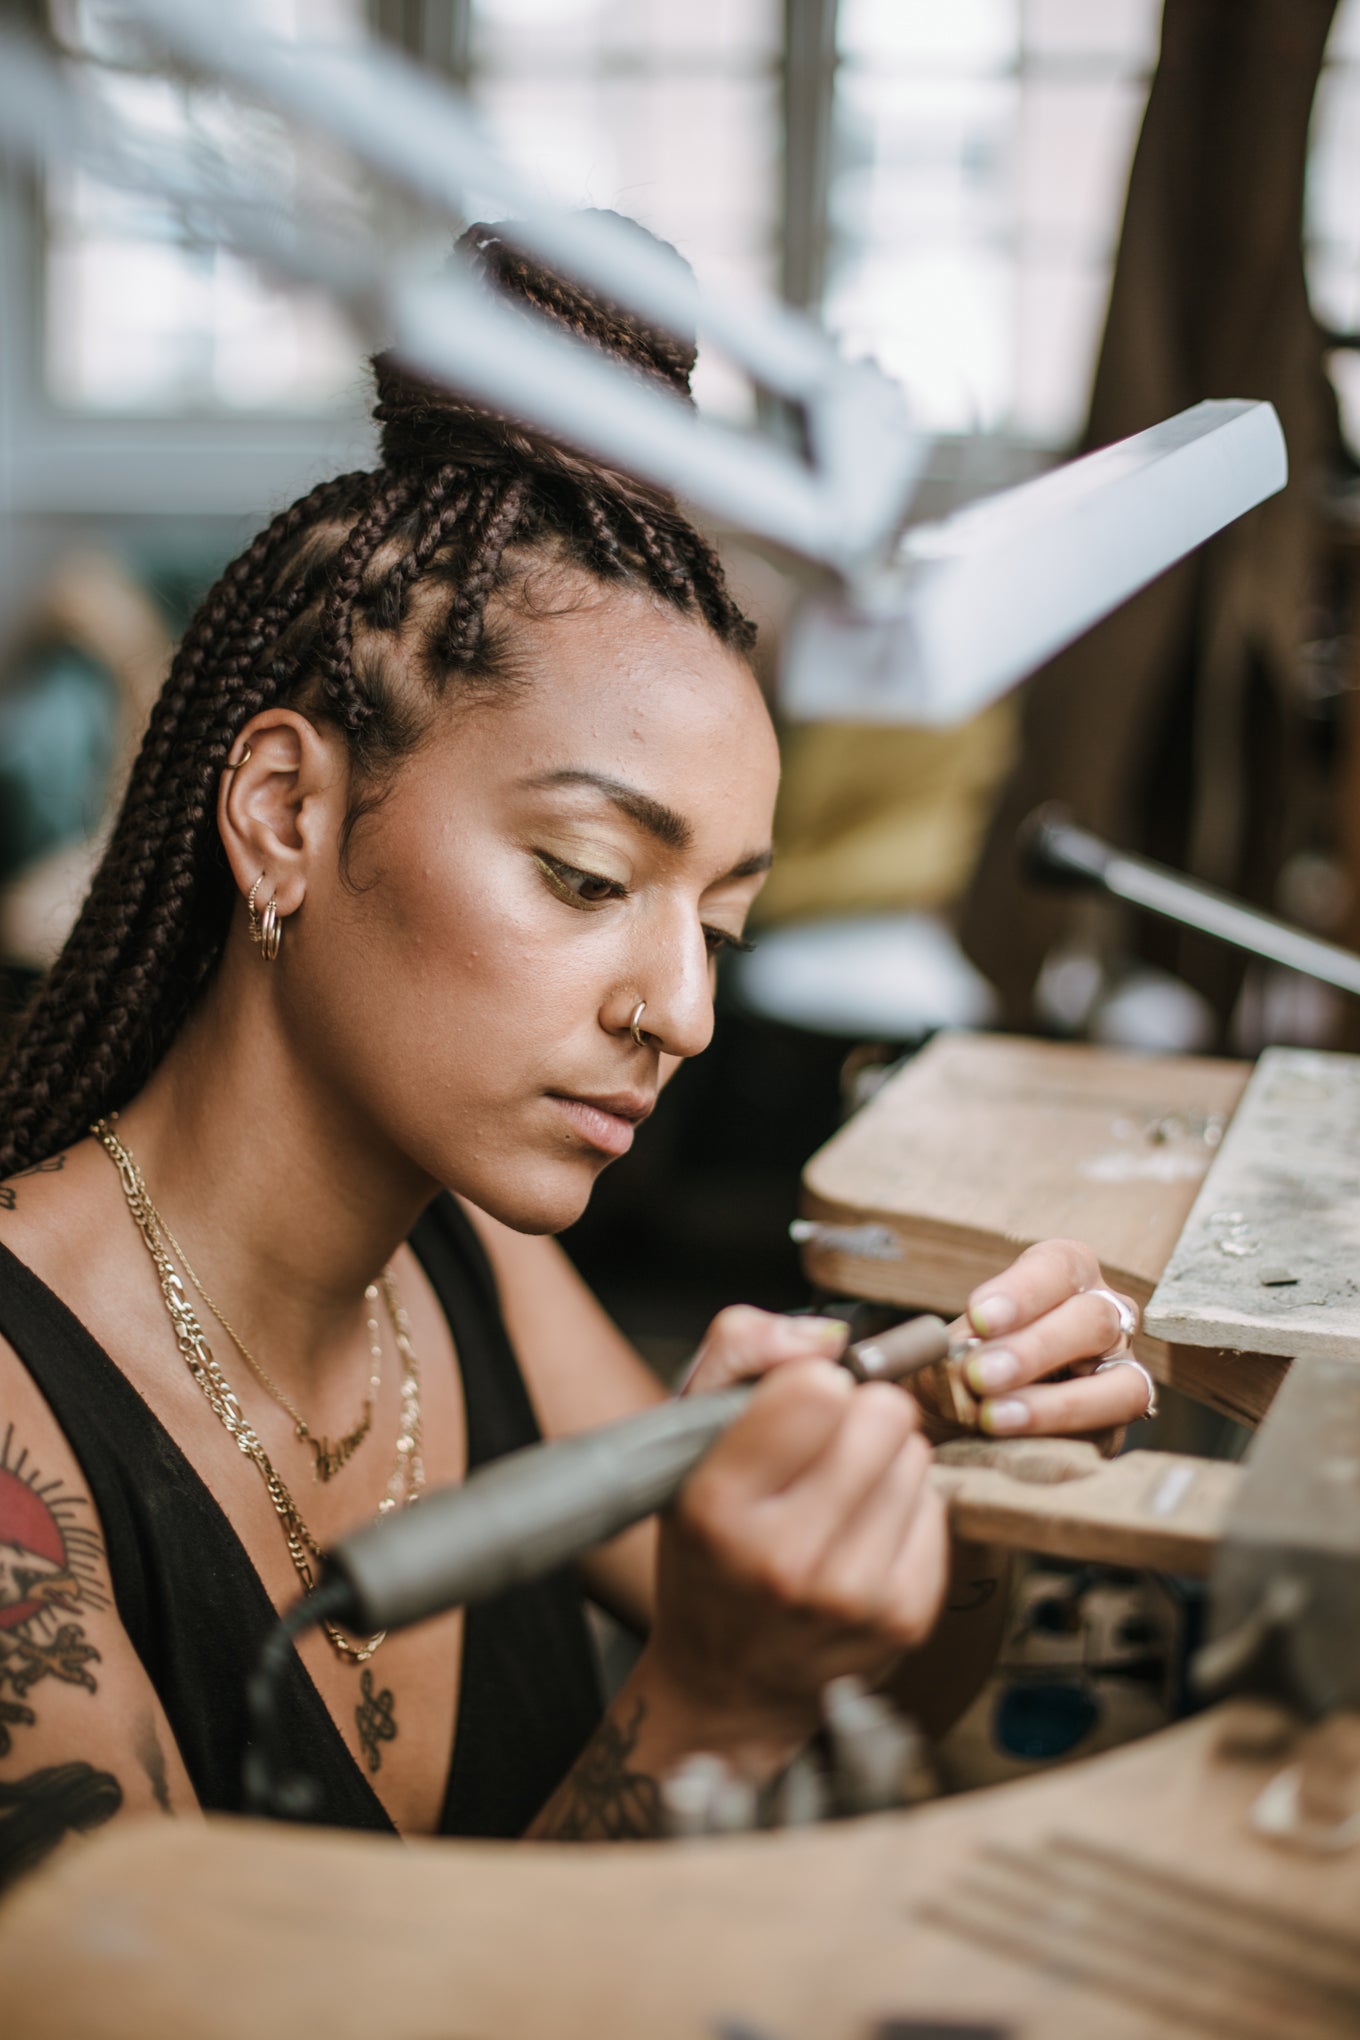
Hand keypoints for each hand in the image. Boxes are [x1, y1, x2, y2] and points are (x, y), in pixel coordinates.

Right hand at [648, 1355, 948, 1747]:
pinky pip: (938, 1508)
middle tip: (824, 1452)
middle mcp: (785, 1558)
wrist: (728, 1681)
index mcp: (719, 1505)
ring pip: (916, 1456)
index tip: (795, 1408)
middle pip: (884, 1415)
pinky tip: (862, 1538)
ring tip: (837, 1500)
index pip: (816, 1391)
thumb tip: (826, 1337)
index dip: (812, 1384)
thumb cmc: (709, 1546)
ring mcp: (851, 1596)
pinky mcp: (904, 1618)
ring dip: (884, 1464)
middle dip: (858, 1417)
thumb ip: (740, 1350)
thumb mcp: (688, 1438)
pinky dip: (905, 1511)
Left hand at [952, 1238, 1149, 1443]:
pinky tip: (1013, 1437)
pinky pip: (1108, 1429)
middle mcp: (1104, 1316)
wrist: (963, 1420)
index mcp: (1065, 1276)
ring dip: (1054, 1403)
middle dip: (1033, 1350)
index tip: (979, 1316)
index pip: (1058, 1266)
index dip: (1022, 1291)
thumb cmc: (962, 1367)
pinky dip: (1056, 1434)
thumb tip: (957, 1362)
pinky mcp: (1117, 1423)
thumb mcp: (951, 1350)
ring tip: (992, 1416)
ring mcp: (1120, 1370)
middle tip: (979, 1375)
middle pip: (1092, 1320)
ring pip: (1120, 1383)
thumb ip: (956, 1352)